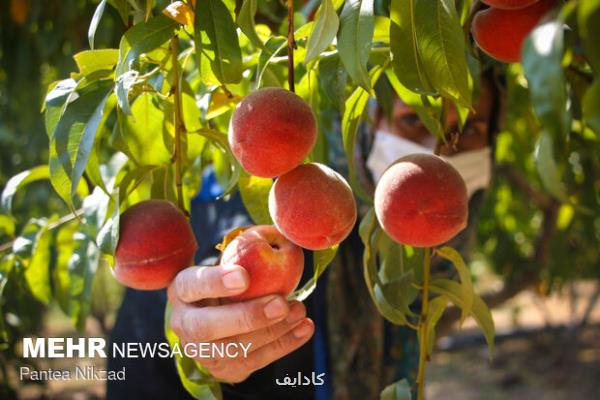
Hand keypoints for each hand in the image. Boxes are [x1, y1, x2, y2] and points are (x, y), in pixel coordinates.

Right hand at [167, 264, 313, 382]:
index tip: (244, 276)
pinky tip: (304, 328)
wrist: (215, 320)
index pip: (192, 285)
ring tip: (299, 310)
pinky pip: (256, 361)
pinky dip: (284, 345)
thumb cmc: (225, 283)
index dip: (215, 282)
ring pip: (234, 349)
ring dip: (273, 331)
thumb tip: (281, 236)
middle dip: (247, 317)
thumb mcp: (225, 264)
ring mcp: (202, 352)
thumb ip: (244, 253)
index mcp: (181, 291)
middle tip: (281, 303)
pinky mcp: (225, 370)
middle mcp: (184, 324)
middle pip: (206, 327)